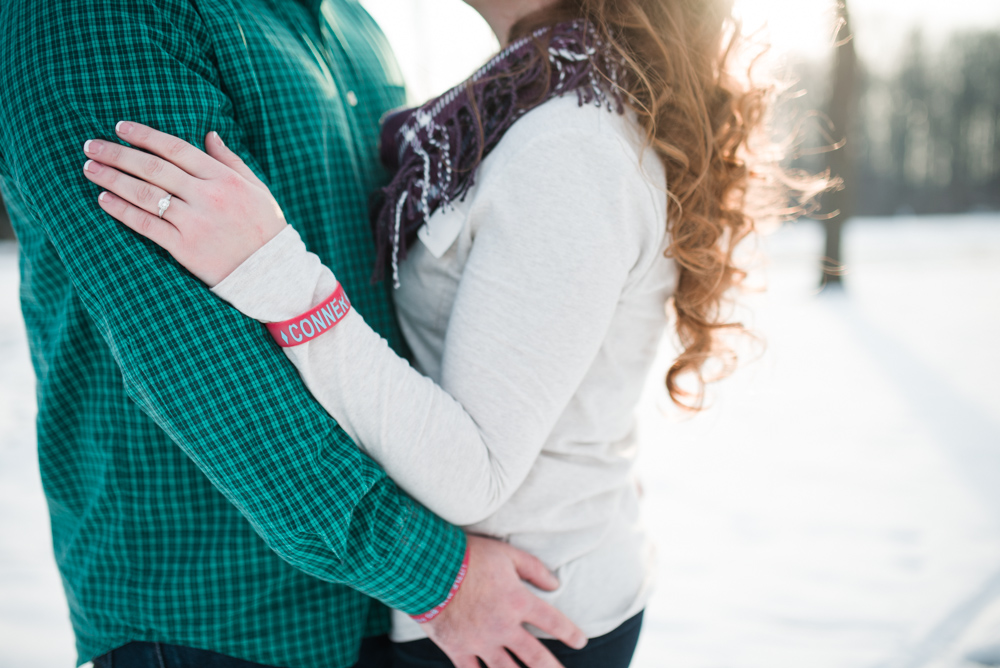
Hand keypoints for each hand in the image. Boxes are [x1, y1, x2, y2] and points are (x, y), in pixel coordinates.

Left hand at [82, 121, 286, 286]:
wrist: (272, 273)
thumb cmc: (265, 229)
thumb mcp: (257, 189)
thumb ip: (231, 161)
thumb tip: (209, 133)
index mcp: (224, 178)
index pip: (176, 148)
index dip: (145, 136)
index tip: (120, 127)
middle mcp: (208, 196)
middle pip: (153, 168)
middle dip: (118, 153)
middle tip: (91, 145)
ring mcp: (195, 223)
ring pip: (145, 194)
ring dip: (112, 179)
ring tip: (90, 169)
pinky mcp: (185, 248)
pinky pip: (146, 225)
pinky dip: (122, 211)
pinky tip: (104, 200)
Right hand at [424, 535, 586, 667]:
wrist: (427, 568)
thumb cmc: (468, 556)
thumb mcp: (507, 554)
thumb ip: (534, 569)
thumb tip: (555, 584)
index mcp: (518, 602)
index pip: (553, 622)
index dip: (570, 633)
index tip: (580, 641)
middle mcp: (503, 627)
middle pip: (535, 657)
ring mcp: (480, 642)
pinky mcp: (458, 649)